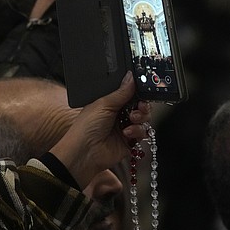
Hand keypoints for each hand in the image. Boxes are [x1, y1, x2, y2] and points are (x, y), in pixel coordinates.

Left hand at [50, 72, 150, 188]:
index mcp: (111, 103)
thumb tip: (131, 77)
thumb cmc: (86, 128)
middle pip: (140, 106)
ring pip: (144, 119)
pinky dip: (138, 131)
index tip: (143, 91)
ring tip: (131, 119)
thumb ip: (121, 92)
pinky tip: (127, 133)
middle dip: (142, 106)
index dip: (138, 93)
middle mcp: (119, 115)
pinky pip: (143, 133)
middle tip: (139, 107)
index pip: (130, 94)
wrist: (84, 152)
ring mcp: (125, 128)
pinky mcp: (130, 141)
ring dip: (140, 118)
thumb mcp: (104, 104)